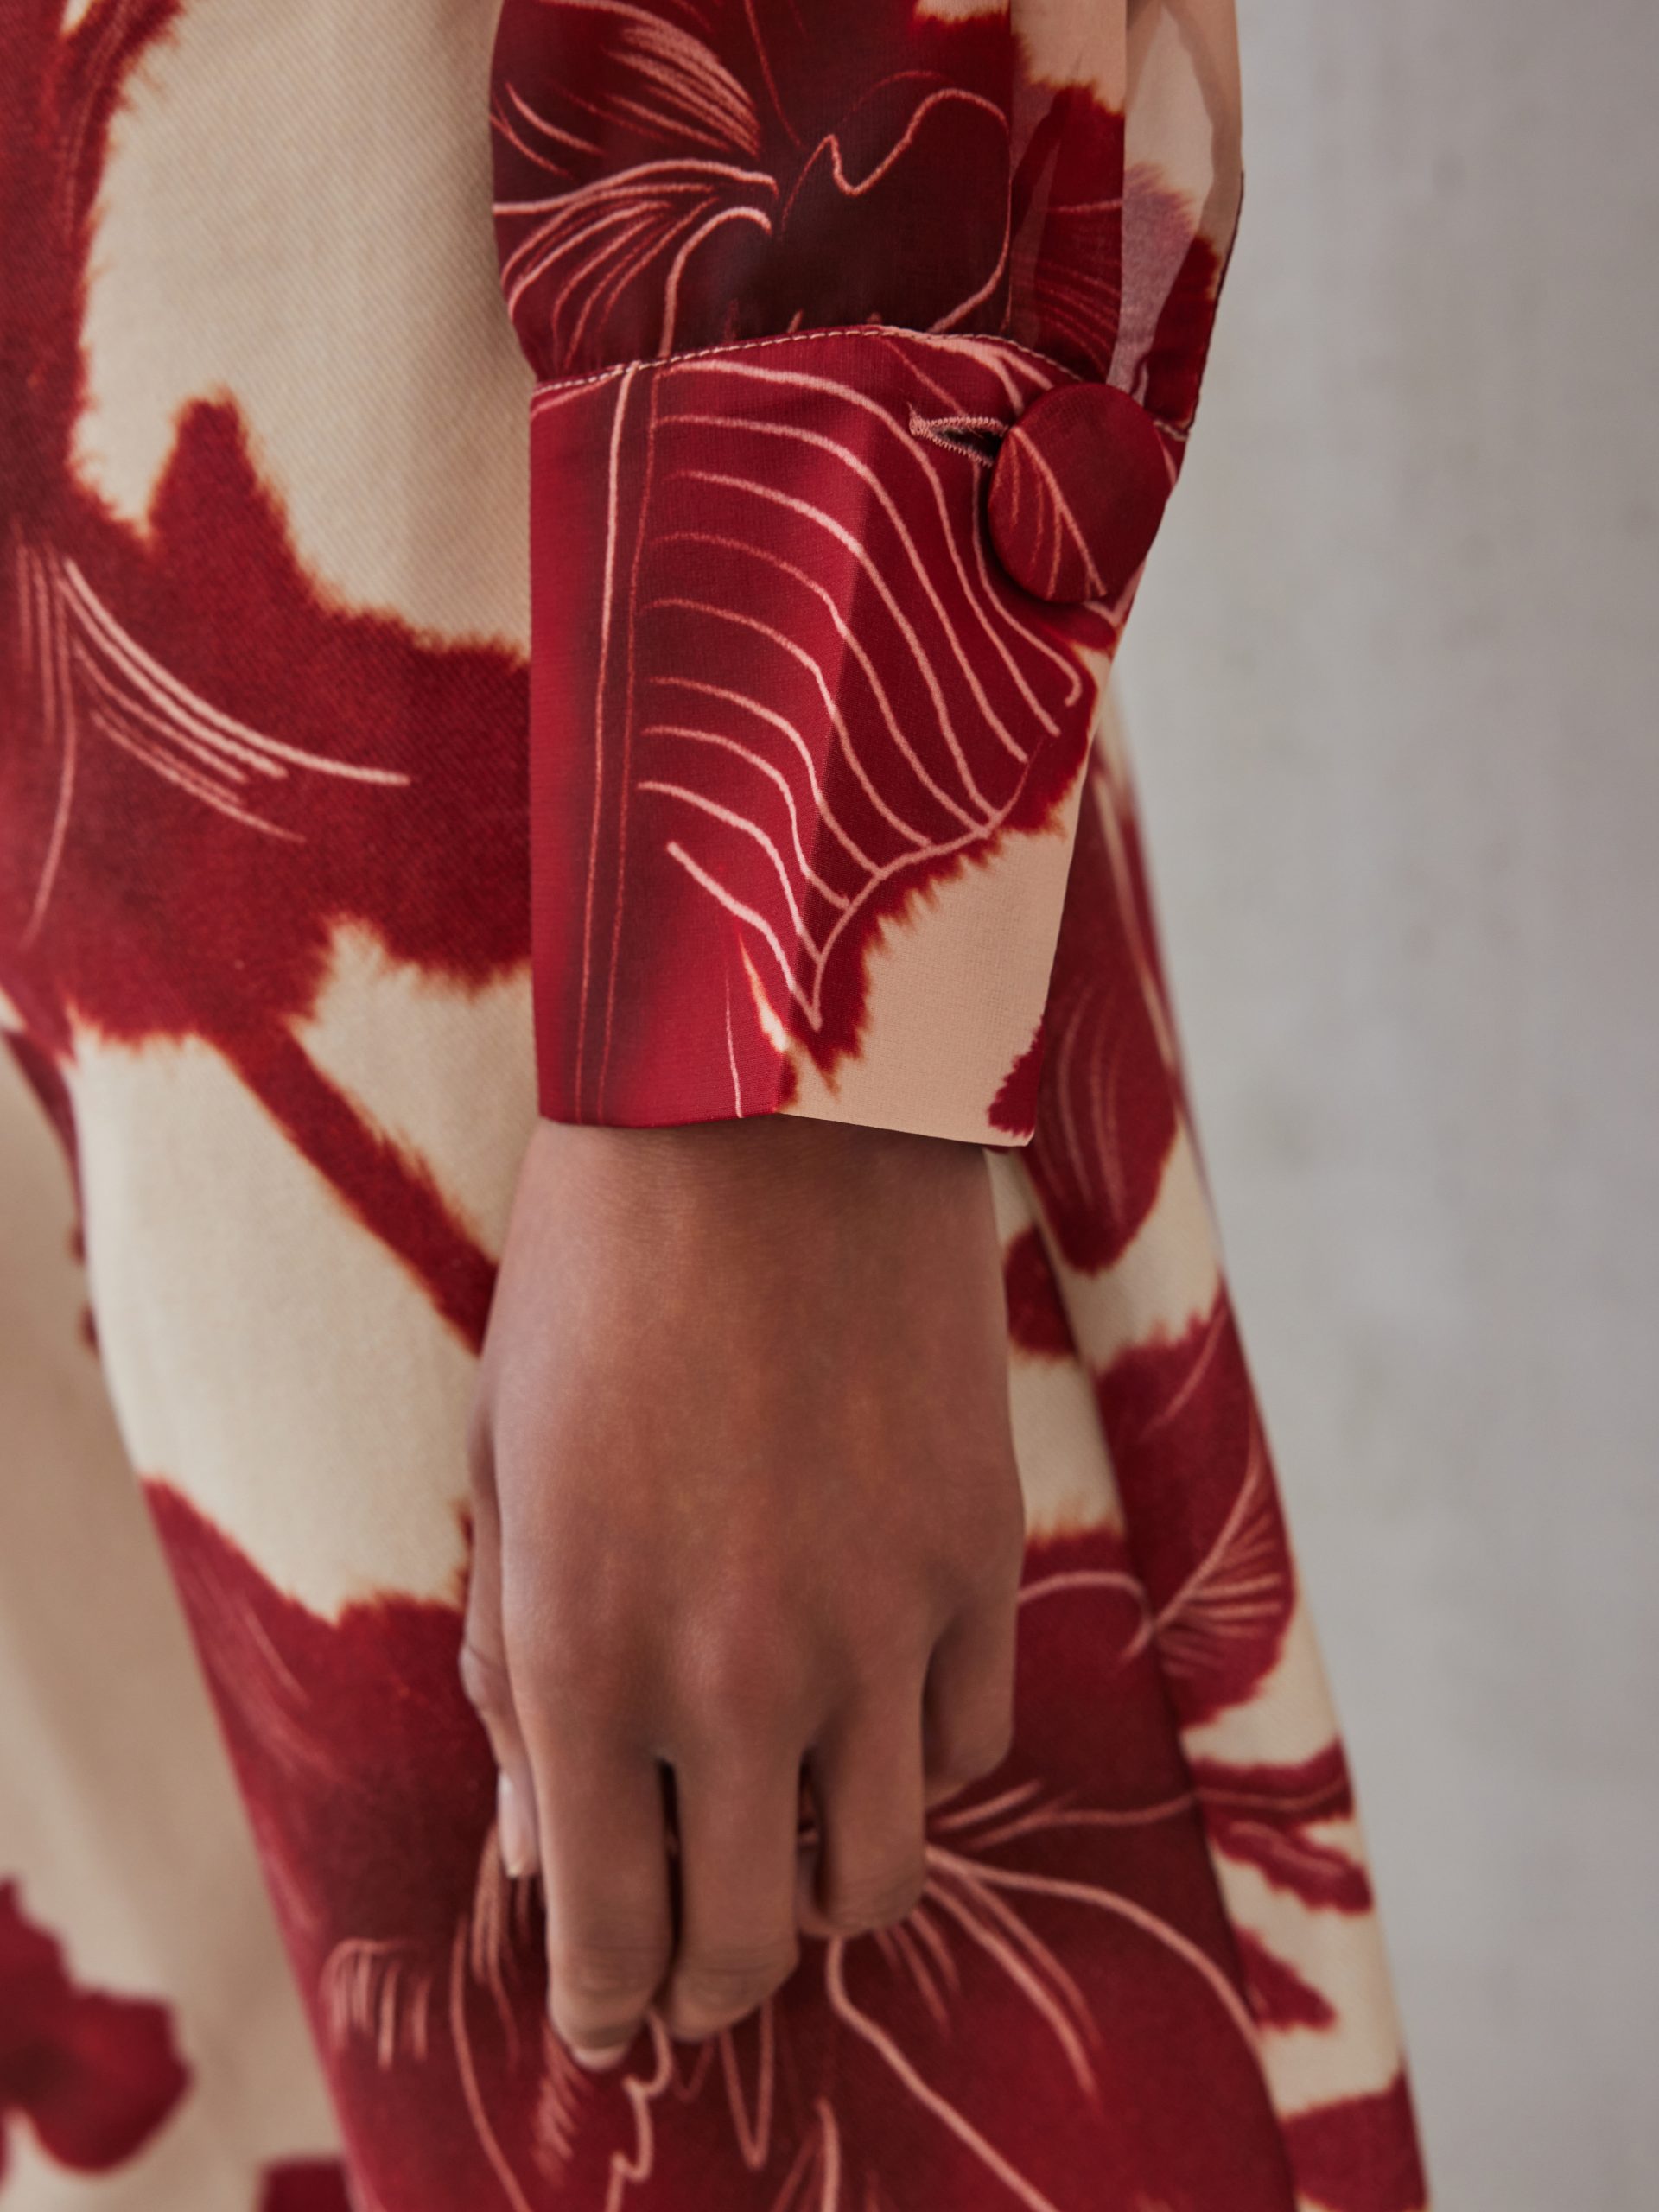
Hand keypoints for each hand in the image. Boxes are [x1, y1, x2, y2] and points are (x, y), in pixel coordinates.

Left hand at [460, 1113, 1024, 2068]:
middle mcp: (733, 1674)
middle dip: (705, 1985)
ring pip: (877, 1880)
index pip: (600, 1929)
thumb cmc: (600, 1276)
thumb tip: (535, 1854)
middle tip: (689, 1969)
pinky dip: (914, 1764)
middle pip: (744, 1943)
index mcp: (580, 1653)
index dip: (604, 2006)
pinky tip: (871, 1712)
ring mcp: (875, 1625)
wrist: (769, 1110)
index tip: (608, 2022)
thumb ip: (515, 1680)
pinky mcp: (978, 1559)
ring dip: (820, 1901)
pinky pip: (968, 1746)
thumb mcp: (505, 1475)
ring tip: (785, 1858)